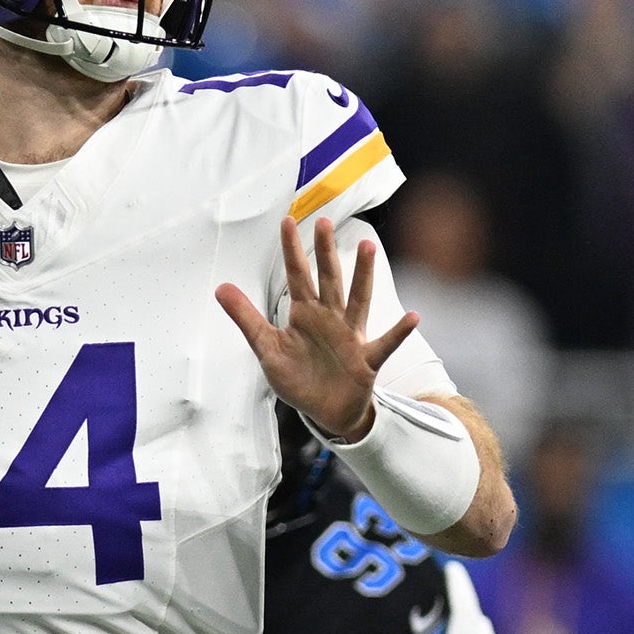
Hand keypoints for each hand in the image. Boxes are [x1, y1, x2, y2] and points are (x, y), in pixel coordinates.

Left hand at [215, 216, 422, 442]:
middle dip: (326, 251)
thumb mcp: (267, 348)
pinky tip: (413, 316)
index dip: (292, 250)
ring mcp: (350, 336)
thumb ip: (246, 318)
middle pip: (328, 279)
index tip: (288, 221)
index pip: (297, 275)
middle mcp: (330, 318)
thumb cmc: (300, 378)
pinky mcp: (366, 360)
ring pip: (357, 300)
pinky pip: (385, 343)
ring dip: (363, 275)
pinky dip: (398, 332)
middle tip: (324, 222)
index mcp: (305, 314)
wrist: (326, 412)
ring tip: (368, 247)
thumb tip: (220, 288)